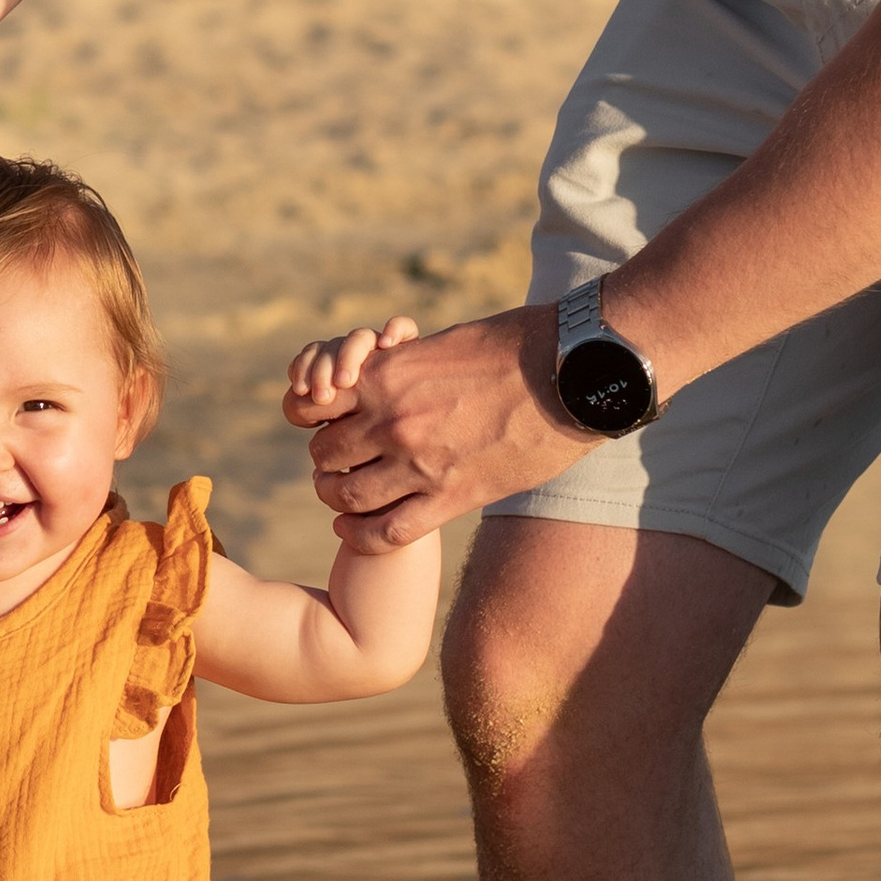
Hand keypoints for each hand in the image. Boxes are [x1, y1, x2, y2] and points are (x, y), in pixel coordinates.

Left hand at [306, 305, 587, 549]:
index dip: (305, 415)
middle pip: (325, 455)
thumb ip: (403, 367)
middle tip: (338, 464)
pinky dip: (363, 537)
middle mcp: (393, 420)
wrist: (575, 372)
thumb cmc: (517, 344)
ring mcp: (421, 463)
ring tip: (344, 498)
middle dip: (326, 461)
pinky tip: (356, 531)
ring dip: (339, 500)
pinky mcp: (454, 497)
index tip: (320, 421)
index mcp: (386, 374)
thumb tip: (383, 379)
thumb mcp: (444, 342)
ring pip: (348, 497)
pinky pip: (389, 532)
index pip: (308, 403)